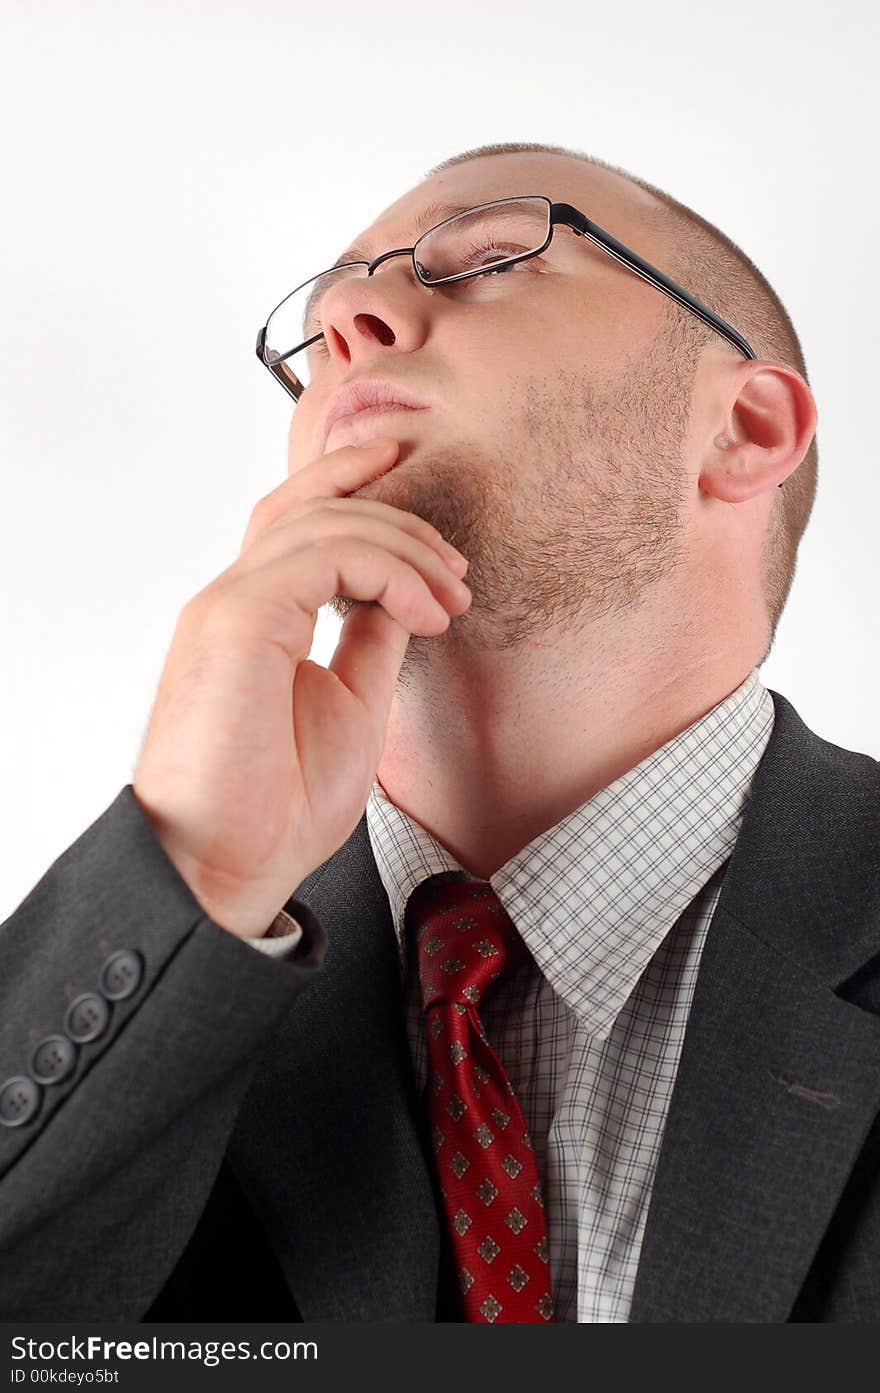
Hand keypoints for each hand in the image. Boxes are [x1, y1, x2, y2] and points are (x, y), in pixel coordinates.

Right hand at [132, 438, 470, 937]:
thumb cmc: (277, 806)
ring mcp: (228, 608)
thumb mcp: (352, 707)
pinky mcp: (236, 622)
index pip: (296, 521)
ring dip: (401, 545)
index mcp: (252, 619)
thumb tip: (402, 600)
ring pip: (319, 523)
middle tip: (457, 573)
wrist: (227, 869)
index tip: (408, 470)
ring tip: (451, 596)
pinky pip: (320, 556)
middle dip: (397, 520)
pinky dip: (384, 569)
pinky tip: (423, 612)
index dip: (348, 481)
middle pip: (312, 509)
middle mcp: (232, 601)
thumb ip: (370, 643)